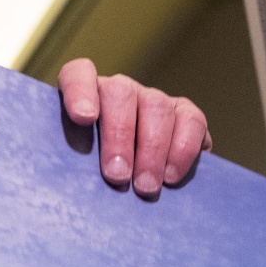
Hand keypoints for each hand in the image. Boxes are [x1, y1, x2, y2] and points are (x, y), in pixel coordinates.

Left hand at [57, 58, 210, 198]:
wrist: (137, 191)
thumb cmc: (95, 181)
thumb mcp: (77, 171)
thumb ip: (73, 166)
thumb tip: (74, 180)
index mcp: (83, 99)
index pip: (77, 74)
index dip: (79, 91)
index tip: (83, 118)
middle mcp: (119, 92)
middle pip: (119, 93)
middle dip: (119, 136)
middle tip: (116, 176)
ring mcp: (153, 100)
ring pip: (156, 107)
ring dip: (151, 150)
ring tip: (144, 187)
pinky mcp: (186, 115)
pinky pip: (191, 120)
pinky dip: (183, 149)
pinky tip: (171, 177)